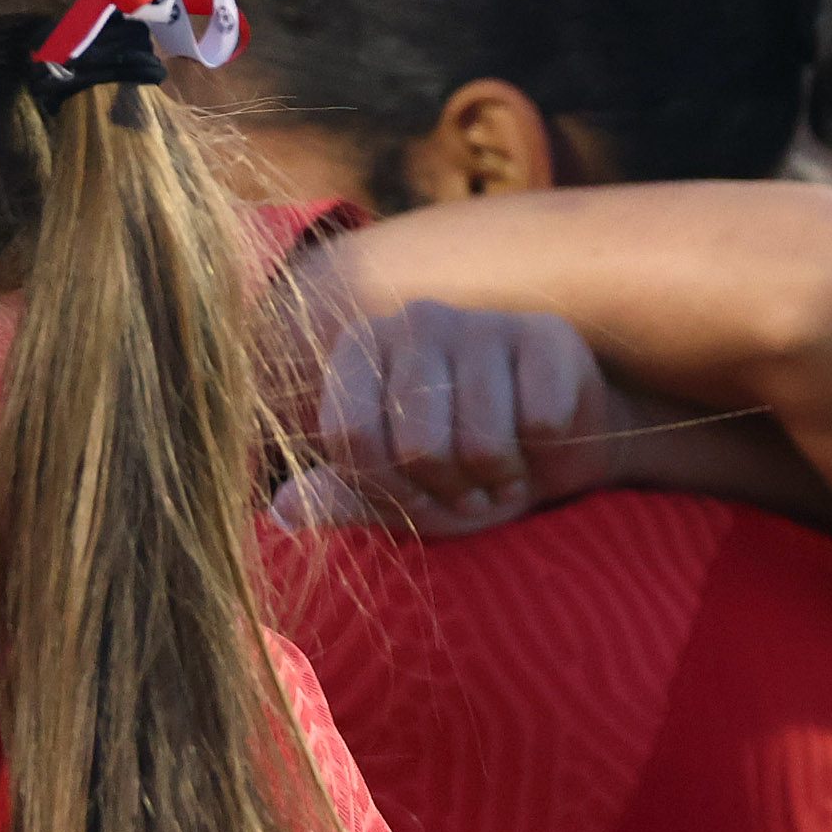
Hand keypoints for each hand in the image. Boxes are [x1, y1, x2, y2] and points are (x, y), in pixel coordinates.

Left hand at [282, 301, 618, 536]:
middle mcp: (413, 320)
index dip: (388, 489)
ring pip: (481, 442)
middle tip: (468, 483)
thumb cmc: (459, 470)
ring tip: (501, 465)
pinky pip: (539, 423)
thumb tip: (280, 511)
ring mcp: (480, 321)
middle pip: (417, 447)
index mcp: (358, 347)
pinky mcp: (545, 335)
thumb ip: (338, 497)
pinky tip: (539, 440)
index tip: (414, 492)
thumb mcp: (393, 493)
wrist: (551, 452)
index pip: (350, 438)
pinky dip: (543, 451)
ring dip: (497, 478)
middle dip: (448, 489)